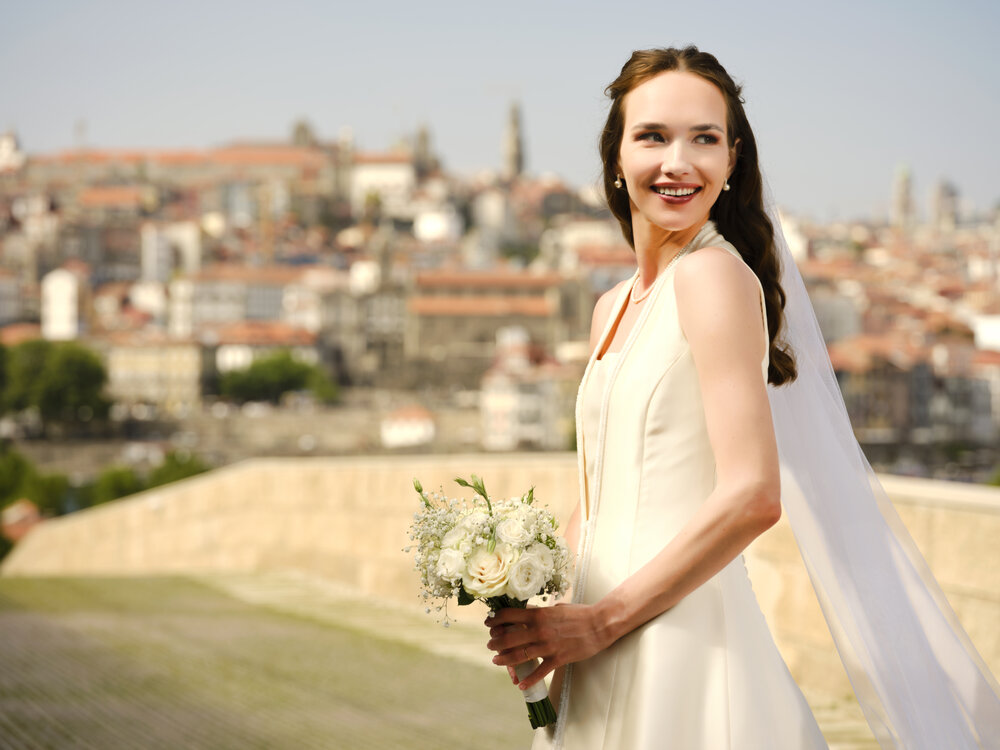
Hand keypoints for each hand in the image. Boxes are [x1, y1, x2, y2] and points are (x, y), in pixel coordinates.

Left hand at [484, 603, 609, 690]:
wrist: (599, 624)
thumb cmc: (579, 613)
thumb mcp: (556, 608)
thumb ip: (540, 612)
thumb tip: (526, 612)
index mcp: (538, 614)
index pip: (509, 615)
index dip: (495, 619)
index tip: (489, 622)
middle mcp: (539, 630)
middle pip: (509, 638)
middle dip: (495, 642)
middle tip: (489, 645)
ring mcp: (548, 646)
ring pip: (520, 655)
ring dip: (505, 659)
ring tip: (496, 661)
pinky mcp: (558, 659)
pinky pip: (540, 672)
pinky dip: (529, 680)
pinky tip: (520, 684)